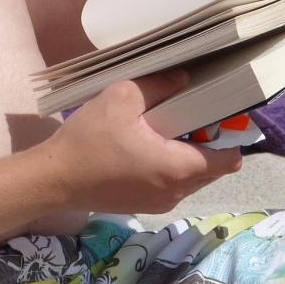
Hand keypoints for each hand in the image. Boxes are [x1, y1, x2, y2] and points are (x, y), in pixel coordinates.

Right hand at [39, 71, 241, 213]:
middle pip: (213, 169)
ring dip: (191, 154)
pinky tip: (152, 144)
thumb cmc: (89, 139)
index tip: (218, 113)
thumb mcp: (122, 99)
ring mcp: (160, 203)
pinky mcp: (146, 205)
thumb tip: (186, 78)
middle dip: (210, 142)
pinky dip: (173, 166)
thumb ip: (159, 86)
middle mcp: (175, 192)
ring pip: (194, 177)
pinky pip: (174, 184)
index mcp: (177, 169)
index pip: (228, 160)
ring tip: (169, 126)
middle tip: (191, 114)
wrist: (54, 179)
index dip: (230, 135)